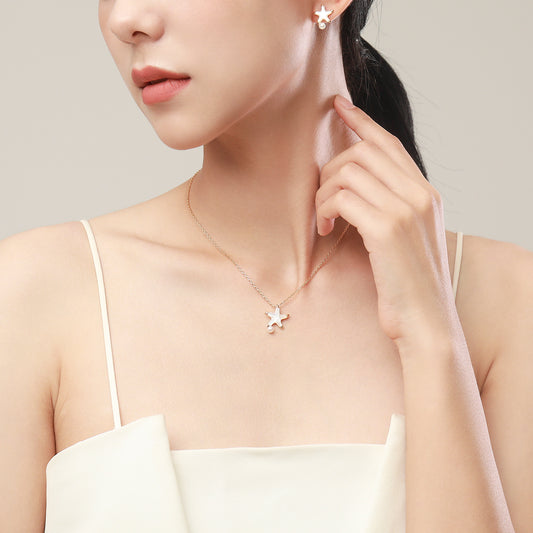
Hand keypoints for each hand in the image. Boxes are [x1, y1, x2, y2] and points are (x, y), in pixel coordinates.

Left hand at [315, 94, 456, 349]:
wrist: (426, 321)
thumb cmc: (408, 283)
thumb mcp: (405, 238)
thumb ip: (390, 206)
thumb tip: (354, 186)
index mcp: (427, 193)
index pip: (390, 144)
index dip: (362, 121)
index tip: (338, 106)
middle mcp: (420, 194)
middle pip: (362, 153)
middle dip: (331, 170)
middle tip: (321, 198)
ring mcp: (406, 209)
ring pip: (348, 172)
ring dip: (324, 194)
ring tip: (322, 220)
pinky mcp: (387, 229)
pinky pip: (342, 199)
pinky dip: (324, 211)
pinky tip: (324, 231)